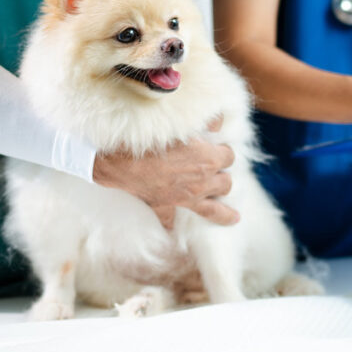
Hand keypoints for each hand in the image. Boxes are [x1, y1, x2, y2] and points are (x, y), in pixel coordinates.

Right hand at [92, 118, 238, 228]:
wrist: (119, 159)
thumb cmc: (149, 137)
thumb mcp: (181, 122)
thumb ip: (206, 121)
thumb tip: (218, 122)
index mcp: (207, 159)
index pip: (229, 156)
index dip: (223, 151)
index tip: (218, 148)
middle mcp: (201, 182)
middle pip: (226, 183)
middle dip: (223, 177)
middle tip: (218, 173)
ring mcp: (184, 199)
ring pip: (213, 210)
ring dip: (221, 208)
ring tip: (232, 215)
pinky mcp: (164, 207)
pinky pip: (172, 222)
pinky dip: (174, 224)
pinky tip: (176, 230)